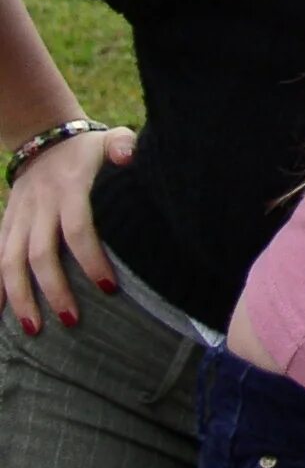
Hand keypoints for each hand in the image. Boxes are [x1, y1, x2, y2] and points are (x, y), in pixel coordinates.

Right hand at [2, 124, 135, 330]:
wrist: (42, 137)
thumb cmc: (88, 148)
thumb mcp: (110, 139)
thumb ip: (123, 146)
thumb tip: (130, 157)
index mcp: (70, 189)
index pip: (78, 229)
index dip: (91, 259)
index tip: (109, 288)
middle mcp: (40, 206)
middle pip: (41, 254)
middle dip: (55, 290)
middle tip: (73, 320)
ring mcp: (19, 216)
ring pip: (12, 262)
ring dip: (20, 297)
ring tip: (34, 330)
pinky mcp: (7, 223)